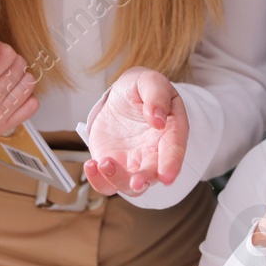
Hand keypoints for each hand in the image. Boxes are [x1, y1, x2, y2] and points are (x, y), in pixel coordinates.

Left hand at [83, 67, 186, 196]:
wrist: (121, 97)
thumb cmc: (141, 89)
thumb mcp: (150, 81)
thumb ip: (157, 96)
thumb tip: (157, 118)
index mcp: (171, 131)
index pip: (174, 149)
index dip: (172, 163)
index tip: (166, 176)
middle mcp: (156, 153)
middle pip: (154, 174)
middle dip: (145, 180)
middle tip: (137, 182)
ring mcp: (135, 163)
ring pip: (130, 184)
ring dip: (118, 180)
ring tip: (103, 163)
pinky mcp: (115, 167)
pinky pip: (107, 183)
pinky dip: (98, 180)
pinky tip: (90, 166)